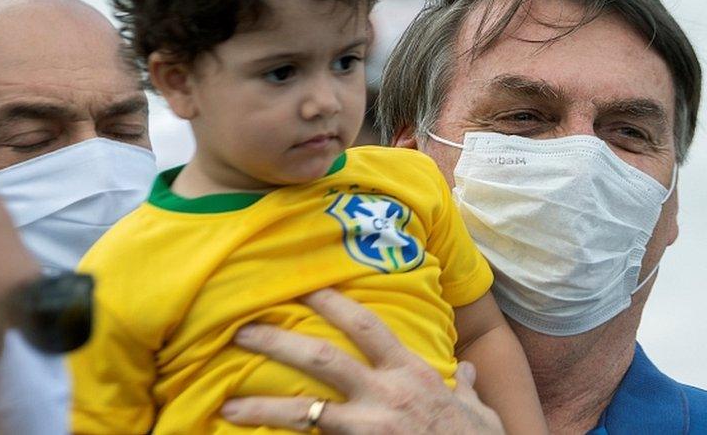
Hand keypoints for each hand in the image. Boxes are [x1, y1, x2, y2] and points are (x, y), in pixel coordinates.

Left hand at [220, 288, 503, 433]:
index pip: (366, 325)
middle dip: (278, 341)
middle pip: (321, 358)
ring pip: (306, 411)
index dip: (331, 301)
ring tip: (228, 403)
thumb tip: (464, 372)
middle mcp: (386, 395)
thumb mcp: (478, 411)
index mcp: (412, 373)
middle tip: (241, 330)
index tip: (301, 284)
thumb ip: (466, 388)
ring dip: (262, 405)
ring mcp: (370, 429)